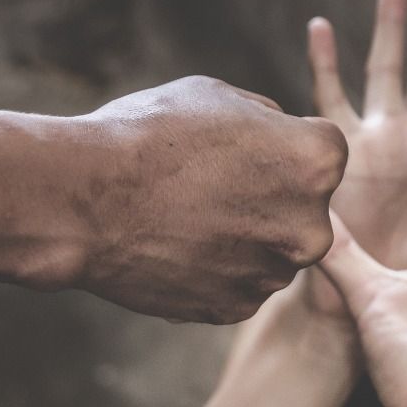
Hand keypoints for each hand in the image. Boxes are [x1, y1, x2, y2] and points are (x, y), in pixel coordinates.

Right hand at [80, 75, 346, 323]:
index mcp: (320, 162)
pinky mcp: (236, 309)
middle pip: (302, 211)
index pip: (321, 155)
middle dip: (269, 200)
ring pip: (271, 252)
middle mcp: (312, 226)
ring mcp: (274, 274)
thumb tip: (281, 137)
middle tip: (211, 186)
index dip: (278, 148)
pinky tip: (176, 246)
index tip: (237, 149)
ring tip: (186, 215)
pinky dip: (215, 270)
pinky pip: (237, 284)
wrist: (85, 199)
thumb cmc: (150, 135)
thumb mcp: (219, 97)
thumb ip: (268, 122)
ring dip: (243, 237)